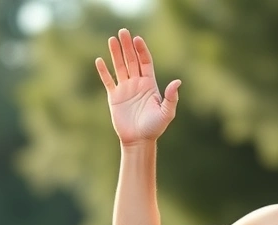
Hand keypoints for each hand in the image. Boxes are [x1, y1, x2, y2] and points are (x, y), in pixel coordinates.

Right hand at [95, 29, 180, 145]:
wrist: (139, 140)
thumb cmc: (154, 128)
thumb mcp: (166, 113)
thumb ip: (171, 98)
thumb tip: (177, 82)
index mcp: (149, 84)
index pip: (145, 62)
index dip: (141, 50)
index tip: (137, 39)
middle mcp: (137, 83)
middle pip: (131, 60)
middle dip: (127, 46)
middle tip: (123, 31)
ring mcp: (125, 89)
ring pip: (119, 67)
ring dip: (115, 53)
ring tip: (111, 39)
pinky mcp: (114, 97)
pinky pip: (108, 81)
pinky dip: (103, 71)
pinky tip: (100, 60)